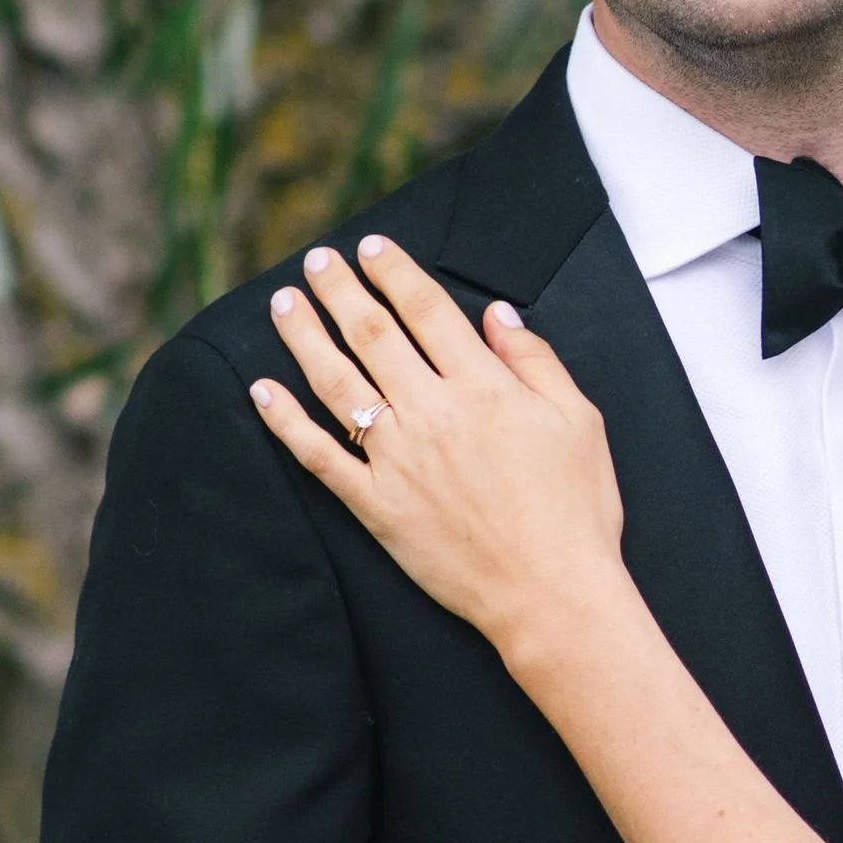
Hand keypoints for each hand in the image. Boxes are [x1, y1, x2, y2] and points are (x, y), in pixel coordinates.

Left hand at [251, 234, 627, 664]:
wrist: (551, 595)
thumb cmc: (577, 510)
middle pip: (372, 334)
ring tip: (282, 304)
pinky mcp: (376, 506)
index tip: (373, 247)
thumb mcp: (579, 421)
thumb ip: (535, 361)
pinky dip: (285, 421)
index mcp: (484, 387)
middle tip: (317, 260)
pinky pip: (318, 456)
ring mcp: (397, 460)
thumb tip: (497, 315)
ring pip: (336, 383)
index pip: (427, 310)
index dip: (396, 272)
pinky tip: (262, 390)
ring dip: (304, 337)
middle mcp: (432, 413)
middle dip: (340, 290)